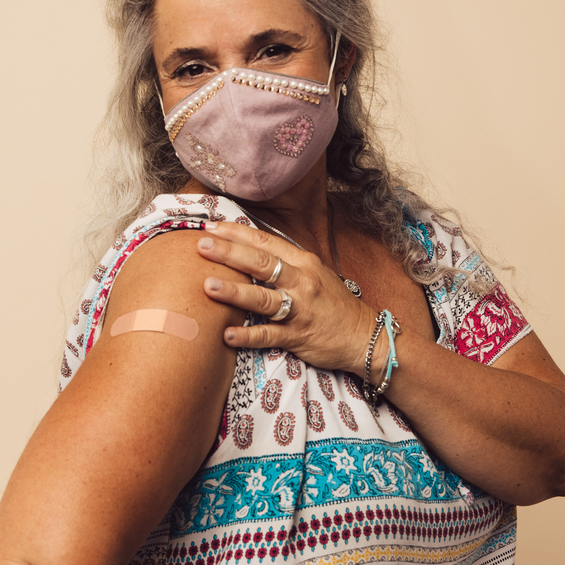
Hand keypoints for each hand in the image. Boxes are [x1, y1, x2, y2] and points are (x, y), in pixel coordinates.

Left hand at [196, 221, 374, 374]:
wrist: (363, 336)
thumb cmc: (333, 304)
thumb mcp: (313, 273)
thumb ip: (284, 261)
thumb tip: (247, 248)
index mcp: (303, 262)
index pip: (265, 243)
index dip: (237, 234)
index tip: (210, 228)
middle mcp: (301, 281)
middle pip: (261, 264)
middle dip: (229, 253)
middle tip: (201, 246)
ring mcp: (300, 309)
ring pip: (263, 298)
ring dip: (234, 292)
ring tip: (208, 286)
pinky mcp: (298, 337)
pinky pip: (269, 335)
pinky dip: (248, 335)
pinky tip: (227, 335)